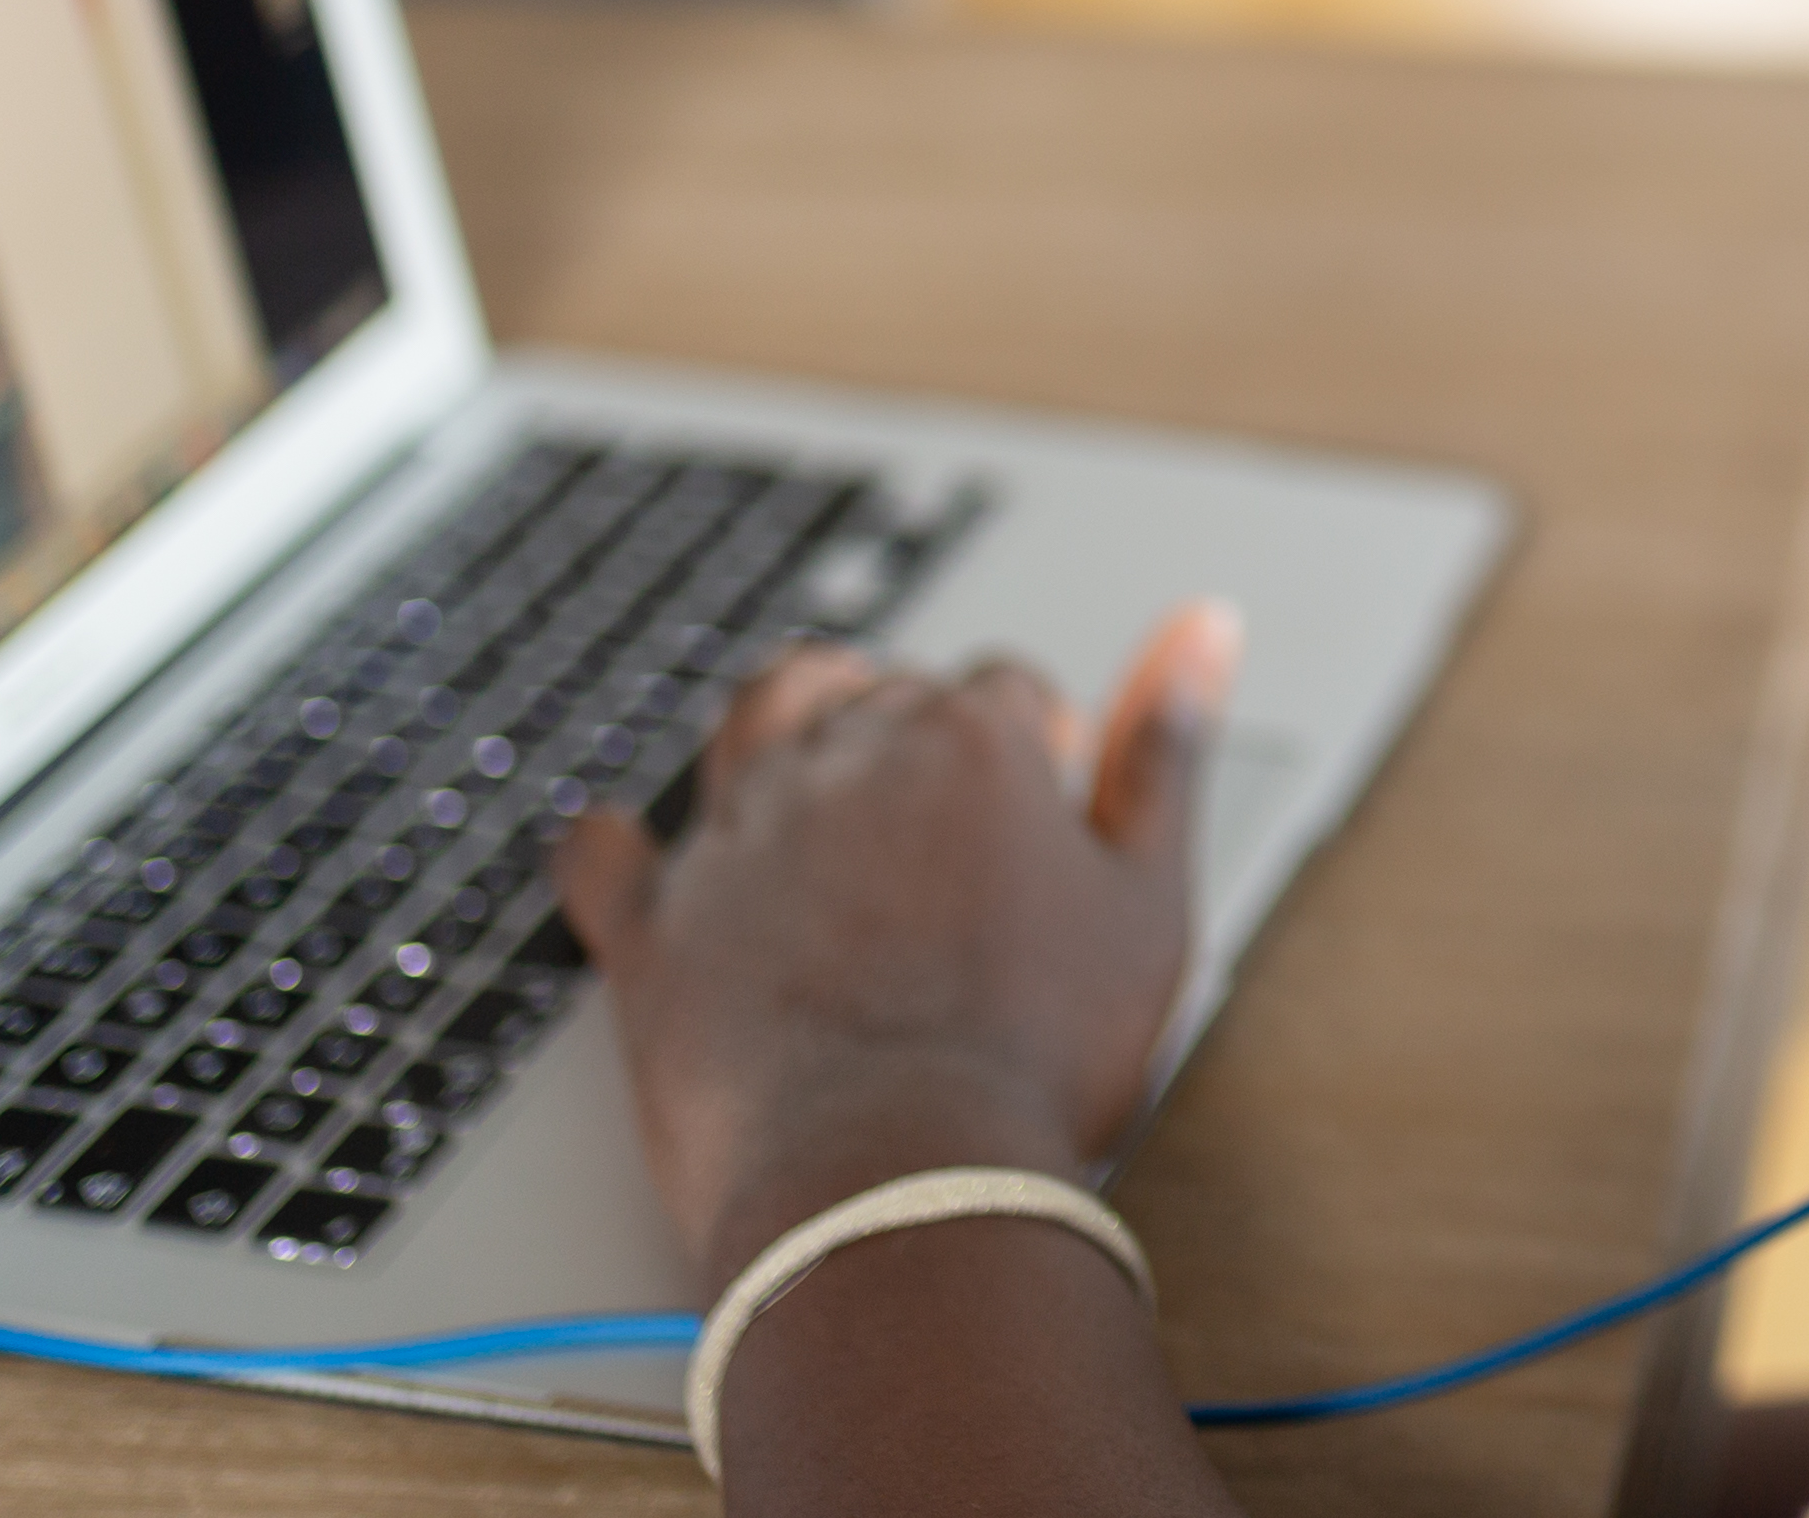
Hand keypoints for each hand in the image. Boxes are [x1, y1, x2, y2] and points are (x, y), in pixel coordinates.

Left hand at [554, 599, 1241, 1288]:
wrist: (891, 1180)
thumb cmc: (1032, 1055)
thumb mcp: (1150, 900)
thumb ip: (1167, 753)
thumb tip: (1201, 627)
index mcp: (972, 744)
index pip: (1009, 691)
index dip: (1037, 748)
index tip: (1046, 816)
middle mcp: (848, 760)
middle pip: (887, 698)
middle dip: (921, 742)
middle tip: (953, 834)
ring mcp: (740, 838)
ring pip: (758, 722)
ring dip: (793, 724)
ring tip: (822, 767)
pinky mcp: (657, 927)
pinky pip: (607, 856)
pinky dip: (614, 845)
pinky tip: (623, 844)